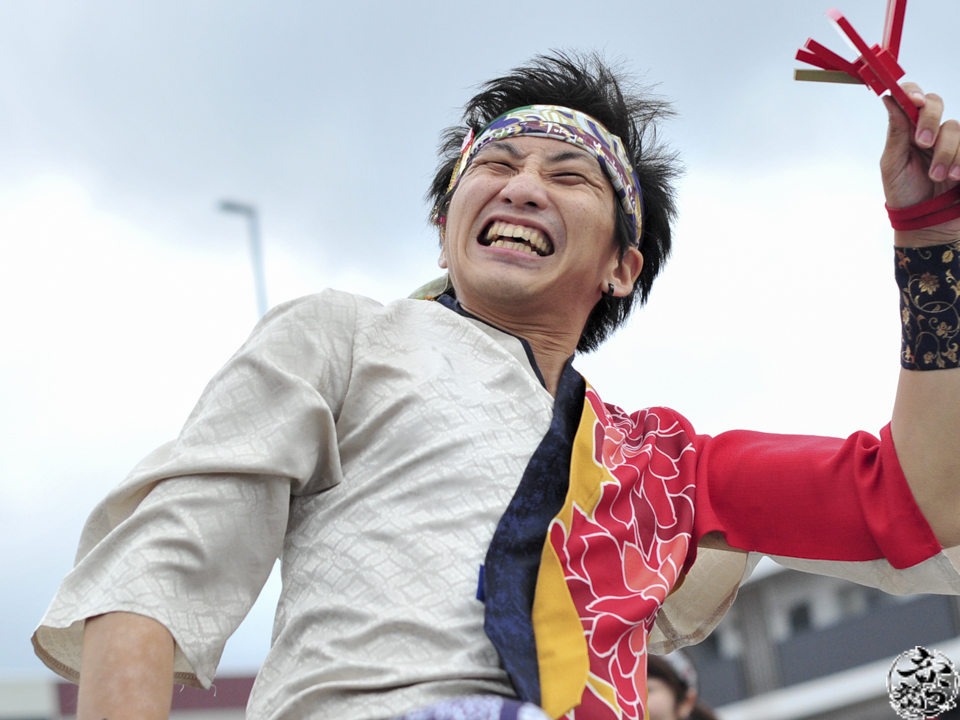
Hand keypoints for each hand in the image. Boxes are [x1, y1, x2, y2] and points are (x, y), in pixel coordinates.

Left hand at [880, 83, 959, 246]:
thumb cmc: (904, 194)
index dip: (912, 92)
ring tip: (939, 177)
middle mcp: (930, 130)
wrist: (927, 223)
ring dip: (946, 153)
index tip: (913, 102)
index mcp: (907, 130)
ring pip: (955, 128)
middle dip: (930, 121)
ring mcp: (952, 142)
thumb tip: (888, 98)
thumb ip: (895, 132)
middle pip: (936, 103)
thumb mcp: (893, 165)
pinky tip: (956, 178)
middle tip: (923, 143)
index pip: (911, 98)